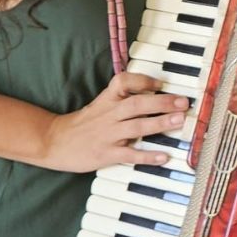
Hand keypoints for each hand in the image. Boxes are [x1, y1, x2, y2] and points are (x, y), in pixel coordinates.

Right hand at [38, 71, 188, 172]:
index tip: (161, 82)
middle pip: (137, 104)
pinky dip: (147, 156)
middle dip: (162, 102)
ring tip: (179, 120)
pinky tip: (164, 156)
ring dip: (160, 123)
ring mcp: (108, 135)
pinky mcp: (106, 154)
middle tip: (183, 102)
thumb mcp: (100, 104)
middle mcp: (109, 115)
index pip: (124, 82)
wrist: (53, 142)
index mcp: (107, 100)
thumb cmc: (82, 123)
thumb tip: (154, 93)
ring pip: (136, 126)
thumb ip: (122, 98)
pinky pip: (130, 155)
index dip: (143, 80)